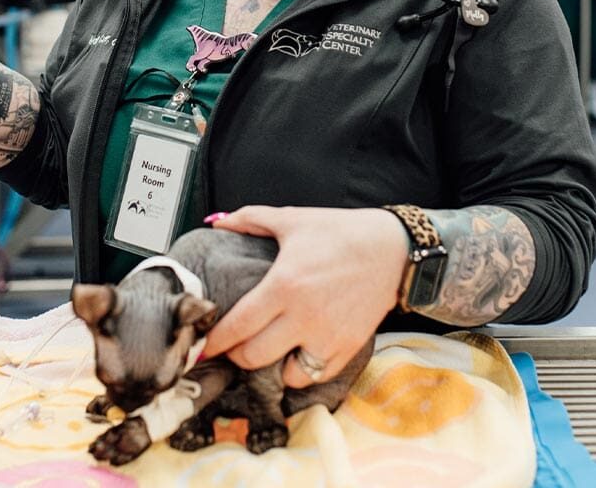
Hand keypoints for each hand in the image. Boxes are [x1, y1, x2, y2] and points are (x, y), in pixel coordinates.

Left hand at [202, 206, 405, 387]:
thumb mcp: (292, 219)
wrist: (391, 248)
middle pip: (253, 356)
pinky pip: (314, 376)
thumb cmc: (340, 232)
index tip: (204, 346)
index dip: (215, 341)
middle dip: (236, 354)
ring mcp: (327, 336)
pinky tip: (296, 354)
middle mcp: (303, 316)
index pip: (237, 326)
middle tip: (233, 346)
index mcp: (283, 285)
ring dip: (270, 366)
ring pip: (284, 374)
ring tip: (267, 350)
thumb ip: (251, 219)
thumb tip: (217, 223)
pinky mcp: (347, 348)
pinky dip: (301, 371)